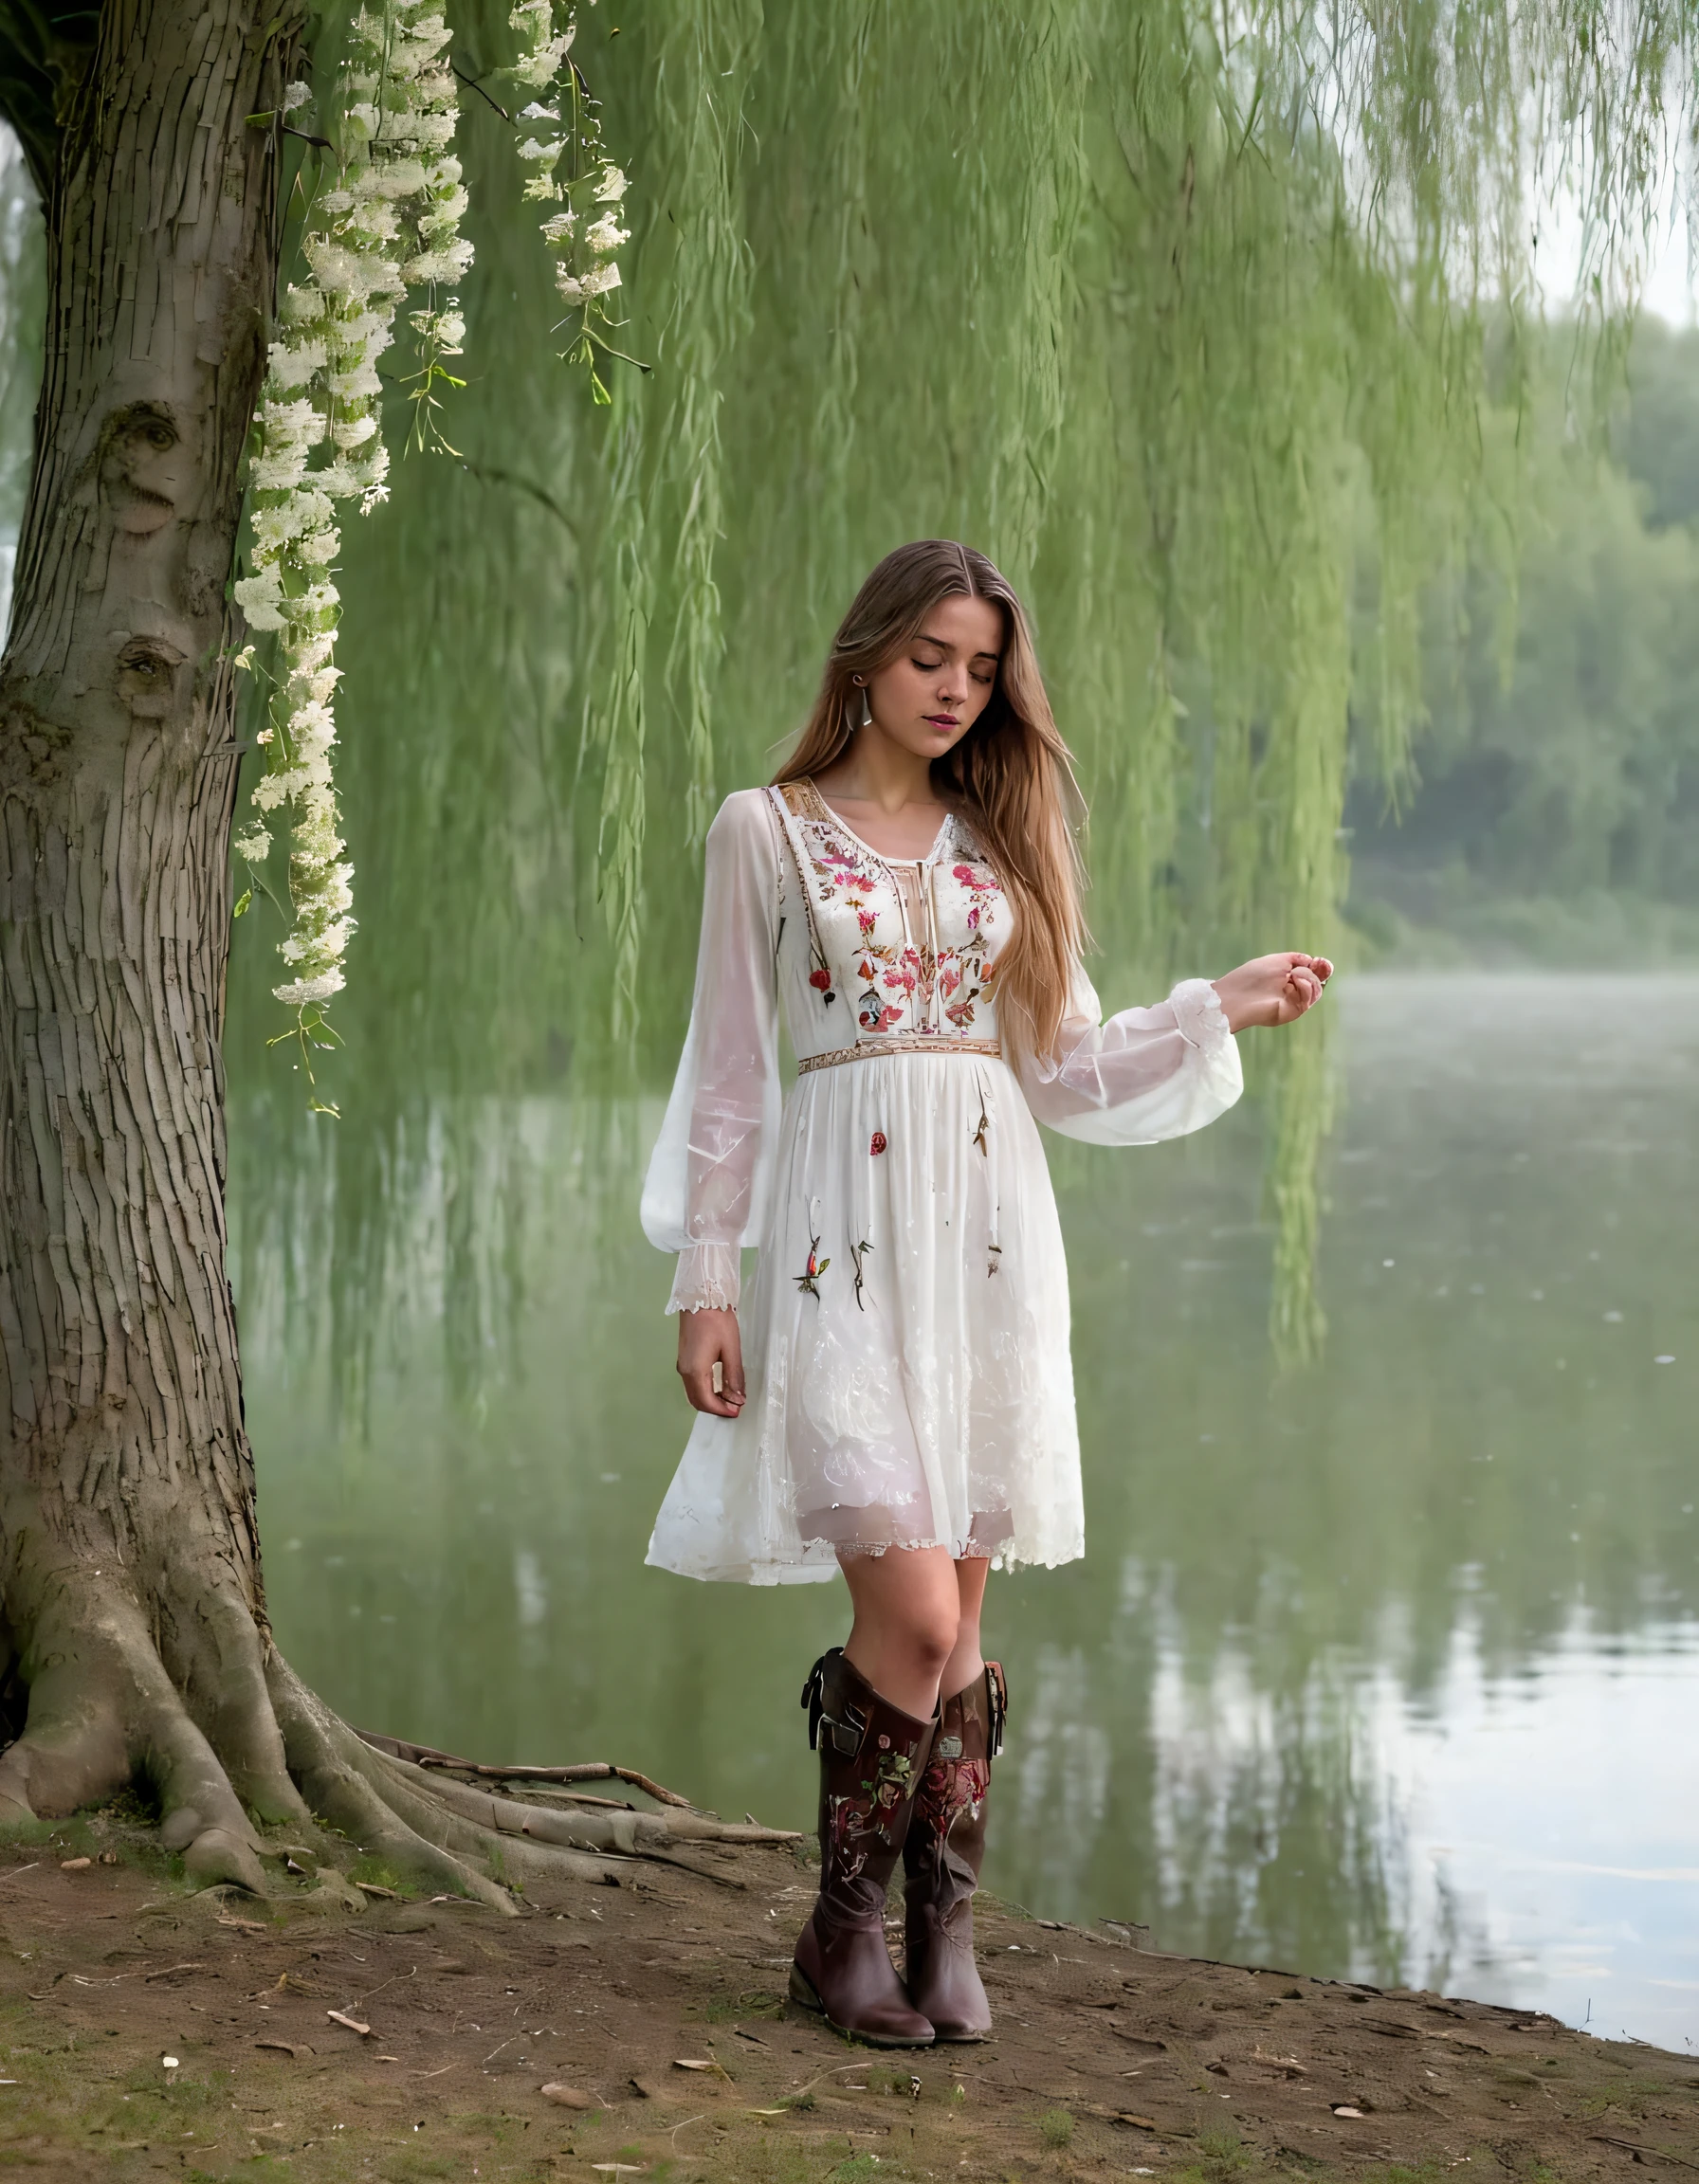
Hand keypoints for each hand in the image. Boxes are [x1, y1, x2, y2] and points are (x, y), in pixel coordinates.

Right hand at [677, 1305, 745, 1416]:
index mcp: (695, 1371)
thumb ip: (734, 1377)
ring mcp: (682, 1365)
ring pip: (693, 1394)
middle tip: (735, 1407)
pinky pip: (692, 1384)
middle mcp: (684, 1372)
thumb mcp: (731, 1350)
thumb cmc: (718, 1322)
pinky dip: (705, 1391)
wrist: (700, 1298)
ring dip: (710, 1400)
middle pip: (697, 1401)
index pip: (707, 1402)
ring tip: (730, 1398)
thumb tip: (738, 1399)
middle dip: (715, 1408)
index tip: (738, 1411)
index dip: (722, 1410)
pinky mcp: (684, 1359)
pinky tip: (719, 1387)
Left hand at [1211, 952, 1332, 1032]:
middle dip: (1318, 971)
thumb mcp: (1276, 960)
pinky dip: (1307, 987)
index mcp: (1287, 978)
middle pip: (1317, 981)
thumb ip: (1296, 959)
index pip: (1310, 972)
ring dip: (1309, 977)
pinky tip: (1296, 982)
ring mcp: (1293, 1002)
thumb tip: (1313, 960)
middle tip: (1312, 965)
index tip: (1321, 961)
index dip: (1319, 966)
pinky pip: (1309, 999)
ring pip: (1316, 990)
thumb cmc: (1251, 977)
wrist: (1237, 997)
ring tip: (1293, 975)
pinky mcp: (1293, 1012)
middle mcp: (1291, 991)